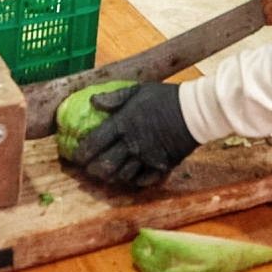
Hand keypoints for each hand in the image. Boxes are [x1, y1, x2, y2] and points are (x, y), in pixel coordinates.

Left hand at [72, 83, 198, 187]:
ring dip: (111, 177)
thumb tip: (92, 101)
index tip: (76, 157)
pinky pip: (143, 181)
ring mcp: (147, 158)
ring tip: (107, 175)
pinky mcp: (161, 166)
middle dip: (93, 170)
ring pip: (122, 176)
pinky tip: (130, 177)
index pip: (94, 143)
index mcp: (123, 124)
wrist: (195, 111)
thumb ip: (114, 98)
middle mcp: (132, 144)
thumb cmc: (165, 97)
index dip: (81, 154)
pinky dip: (134, 181)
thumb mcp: (138, 90)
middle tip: (89, 169)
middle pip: (105, 165)